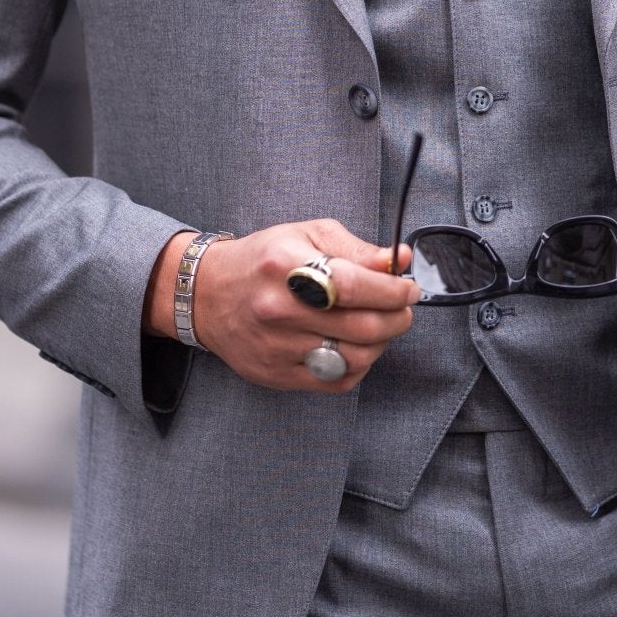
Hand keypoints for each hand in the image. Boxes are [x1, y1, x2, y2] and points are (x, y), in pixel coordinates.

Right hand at [145, 220, 418, 392]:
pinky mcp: (278, 374)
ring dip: (381, 343)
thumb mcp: (307, 235)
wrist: (209, 294)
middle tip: (403, 309)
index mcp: (288, 265)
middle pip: (362, 326)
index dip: (394, 289)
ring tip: (379, 326)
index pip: (358, 284)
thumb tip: (398, 260)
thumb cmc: (262, 261)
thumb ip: (356, 249)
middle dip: (397, 318)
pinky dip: (357, 366)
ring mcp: (278, 346)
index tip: (408, 289)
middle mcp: (280, 309)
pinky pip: (335, 380)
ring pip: (354, 357)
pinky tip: (354, 347)